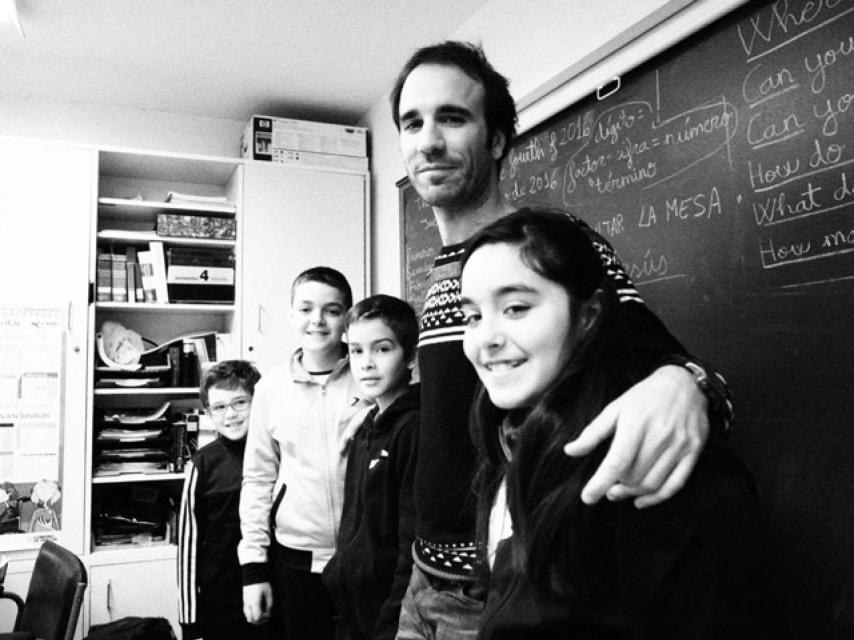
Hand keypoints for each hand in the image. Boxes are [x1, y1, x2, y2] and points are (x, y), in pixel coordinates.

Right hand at [243, 581, 272, 624]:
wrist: (252, 574)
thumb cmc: (262, 582)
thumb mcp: (269, 592)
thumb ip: (269, 603)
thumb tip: (268, 611)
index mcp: (255, 602)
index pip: (257, 617)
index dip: (264, 618)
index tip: (268, 613)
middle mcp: (248, 604)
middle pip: (251, 620)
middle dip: (259, 621)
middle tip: (266, 616)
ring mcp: (245, 602)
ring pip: (248, 617)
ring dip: (255, 618)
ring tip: (262, 614)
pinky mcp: (244, 600)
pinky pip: (246, 612)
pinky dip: (251, 614)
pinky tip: (257, 610)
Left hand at [563, 365, 708, 507]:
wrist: (685, 384)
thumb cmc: (645, 397)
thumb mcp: (616, 408)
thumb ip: (593, 432)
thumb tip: (569, 451)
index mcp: (636, 422)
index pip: (617, 461)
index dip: (600, 482)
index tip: (587, 497)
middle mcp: (660, 435)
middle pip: (633, 476)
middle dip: (616, 486)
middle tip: (607, 487)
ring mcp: (680, 445)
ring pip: (652, 483)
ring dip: (632, 494)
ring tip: (619, 491)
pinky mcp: (693, 452)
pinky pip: (675, 485)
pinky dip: (656, 498)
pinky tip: (640, 501)